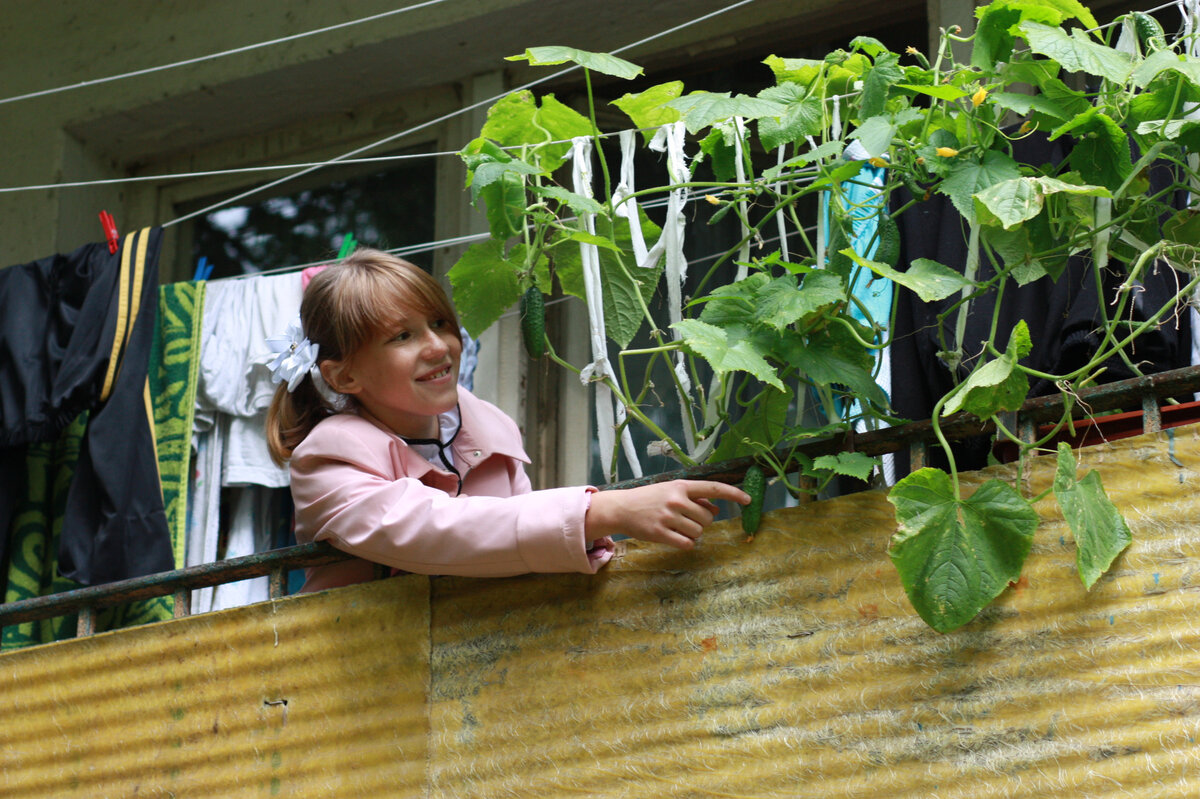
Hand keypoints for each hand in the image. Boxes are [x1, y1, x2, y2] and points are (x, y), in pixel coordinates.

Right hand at [585, 479, 751, 549]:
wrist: (622, 508)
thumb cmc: (650, 499)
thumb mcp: (672, 492)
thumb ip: (695, 499)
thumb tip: (717, 510)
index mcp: (681, 486)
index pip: (713, 488)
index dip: (733, 494)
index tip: (748, 499)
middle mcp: (677, 500)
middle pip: (707, 518)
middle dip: (702, 522)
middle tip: (686, 520)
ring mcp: (668, 516)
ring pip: (698, 532)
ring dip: (692, 533)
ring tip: (676, 527)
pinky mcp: (661, 533)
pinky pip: (687, 543)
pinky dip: (685, 543)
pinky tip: (674, 537)